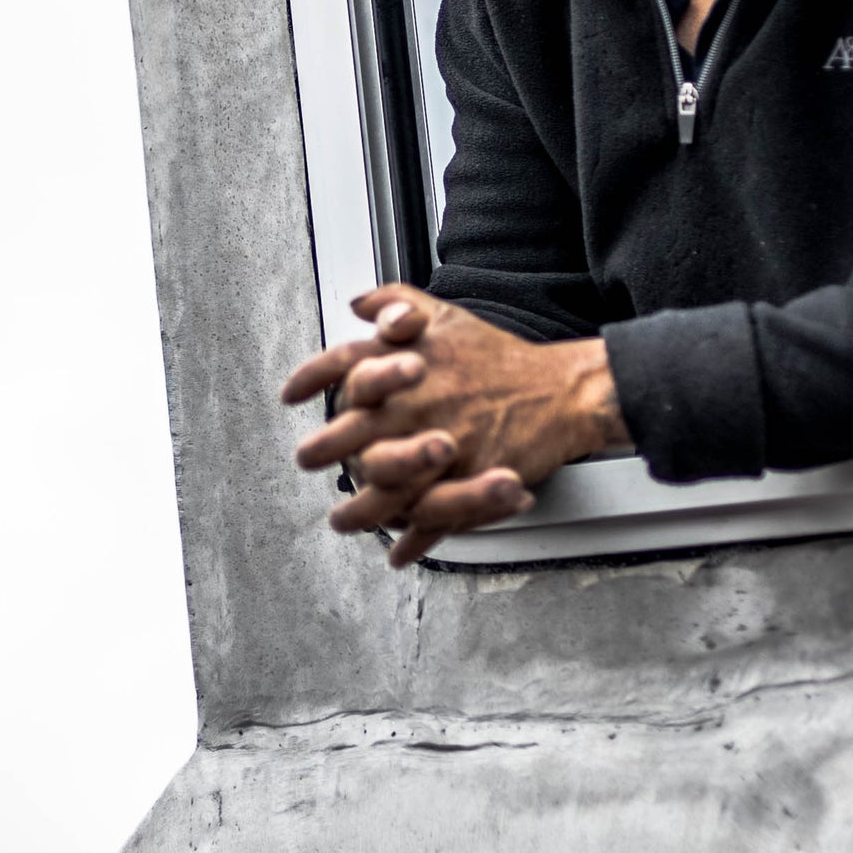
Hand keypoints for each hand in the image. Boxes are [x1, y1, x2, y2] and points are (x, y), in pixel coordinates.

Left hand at [278, 287, 628, 566]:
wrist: (563, 391)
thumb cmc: (502, 357)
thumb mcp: (447, 316)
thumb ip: (397, 301)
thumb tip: (358, 302)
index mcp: (409, 364)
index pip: (345, 365)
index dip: (312, 378)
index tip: (289, 395)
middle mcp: (419, 404)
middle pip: (354, 433)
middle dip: (325, 449)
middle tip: (308, 459)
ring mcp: (444, 445)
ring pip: (388, 485)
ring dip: (360, 509)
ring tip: (342, 520)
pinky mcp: (469, 480)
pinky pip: (435, 517)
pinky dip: (416, 538)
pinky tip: (399, 551)